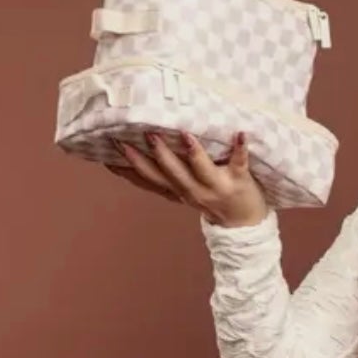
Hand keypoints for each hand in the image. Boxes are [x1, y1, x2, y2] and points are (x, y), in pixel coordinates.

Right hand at [103, 130, 270, 227]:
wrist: (244, 225)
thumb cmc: (211, 200)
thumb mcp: (180, 192)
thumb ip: (161, 177)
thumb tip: (131, 161)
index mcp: (177, 190)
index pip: (149, 177)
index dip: (131, 163)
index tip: (112, 143)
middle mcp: (193, 190)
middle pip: (171, 172)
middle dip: (158, 153)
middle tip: (146, 133)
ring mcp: (216, 186)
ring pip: (201, 168)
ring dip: (193, 151)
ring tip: (185, 134)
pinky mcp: (239, 181)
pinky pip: (239, 163)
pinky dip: (240, 148)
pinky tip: (240, 134)